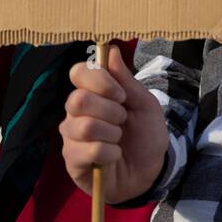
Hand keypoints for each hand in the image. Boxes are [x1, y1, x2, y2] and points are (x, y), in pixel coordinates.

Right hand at [58, 45, 168, 203]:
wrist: (151, 170)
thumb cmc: (145, 135)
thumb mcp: (145, 105)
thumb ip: (126, 81)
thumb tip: (110, 50)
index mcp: (92, 94)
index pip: (78, 72)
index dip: (100, 80)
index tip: (121, 95)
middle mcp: (75, 113)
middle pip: (78, 100)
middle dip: (111, 111)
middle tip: (123, 121)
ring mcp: (71, 137)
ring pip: (85, 126)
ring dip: (113, 134)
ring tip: (119, 140)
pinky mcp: (72, 161)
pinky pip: (89, 151)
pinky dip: (111, 153)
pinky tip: (114, 157)